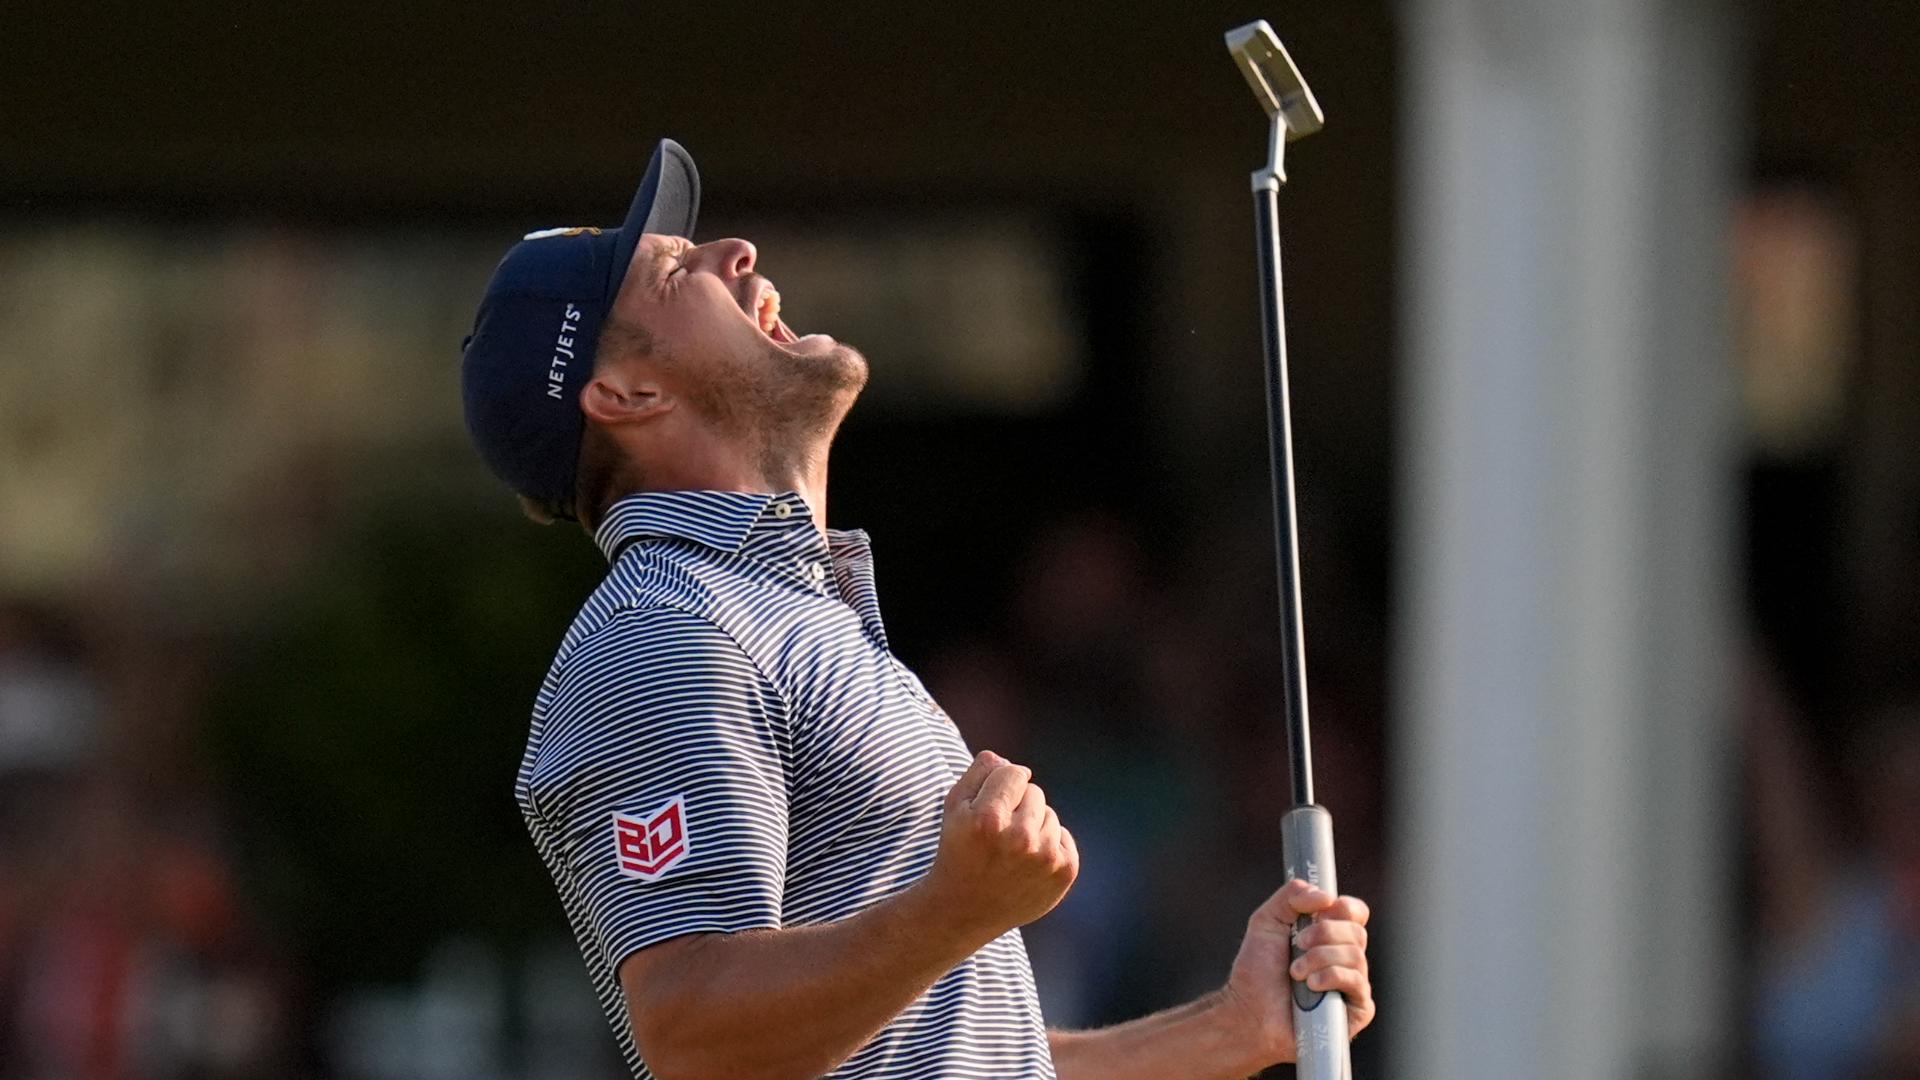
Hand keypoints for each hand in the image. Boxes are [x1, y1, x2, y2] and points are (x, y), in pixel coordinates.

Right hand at [920, 751, 1079, 943]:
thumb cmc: (958, 852)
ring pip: (1049, 814)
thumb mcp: (954, 808)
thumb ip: (978, 774)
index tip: (990, 805)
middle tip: (996, 835)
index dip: (1000, 785)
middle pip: (1035, 792)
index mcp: (989, 819)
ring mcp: (1045, 858)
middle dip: (1017, 806)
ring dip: (1033, 826)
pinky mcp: (1064, 872)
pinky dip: (1049, 845)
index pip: (1014, 772)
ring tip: (1009, 852)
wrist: (964, 911)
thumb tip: (1004, 759)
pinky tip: (1026, 864)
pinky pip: (1063, 836)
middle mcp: (1020, 839)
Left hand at [1219, 879, 1373, 1064]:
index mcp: (1329, 935)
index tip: (1320, 911)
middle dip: (1323, 933)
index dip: (1343, 907)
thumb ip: (1290, 897)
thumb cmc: (1257, 972)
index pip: (1355, 912)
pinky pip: (1356, 982)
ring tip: (1295, 972)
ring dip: (1319, 958)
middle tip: (1298, 944)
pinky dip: (1331, 977)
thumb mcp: (1266, 922)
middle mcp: (1345, 957)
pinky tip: (1311, 985)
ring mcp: (1352, 983)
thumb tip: (1325, 894)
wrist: (1249, 1013)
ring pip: (1355, 955)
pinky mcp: (1357, 1009)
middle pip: (1356, 931)